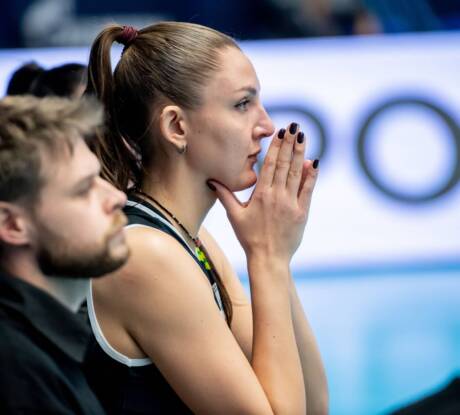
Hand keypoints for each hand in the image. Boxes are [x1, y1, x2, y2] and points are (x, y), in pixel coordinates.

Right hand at [209, 123, 318, 262]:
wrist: (269, 259)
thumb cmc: (249, 238)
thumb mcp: (234, 216)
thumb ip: (225, 195)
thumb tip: (211, 180)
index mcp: (261, 194)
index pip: (270, 165)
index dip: (276, 147)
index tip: (280, 132)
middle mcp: (277, 196)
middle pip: (285, 164)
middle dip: (290, 144)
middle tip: (295, 127)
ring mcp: (291, 204)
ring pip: (297, 173)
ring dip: (301, 154)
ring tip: (304, 137)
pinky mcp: (302, 212)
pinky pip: (308, 189)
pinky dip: (312, 175)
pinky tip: (314, 161)